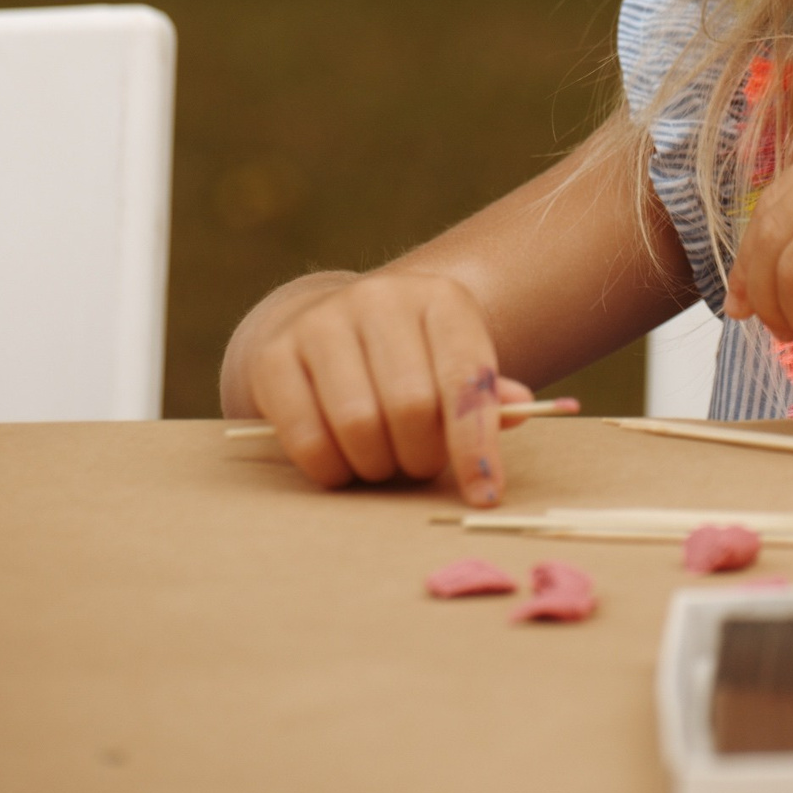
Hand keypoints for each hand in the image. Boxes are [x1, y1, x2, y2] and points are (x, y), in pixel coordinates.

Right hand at [239, 270, 531, 500]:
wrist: (331, 326)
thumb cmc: (411, 360)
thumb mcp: (453, 363)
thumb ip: (483, 394)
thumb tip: (519, 409)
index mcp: (439, 299)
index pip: (465, 379)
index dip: (476, 444)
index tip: (484, 494)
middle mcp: (380, 299)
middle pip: (411, 406)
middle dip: (421, 457)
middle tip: (418, 465)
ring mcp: (322, 322)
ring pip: (358, 424)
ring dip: (376, 465)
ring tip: (382, 461)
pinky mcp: (274, 355)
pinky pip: (306, 436)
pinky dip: (330, 468)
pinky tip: (341, 464)